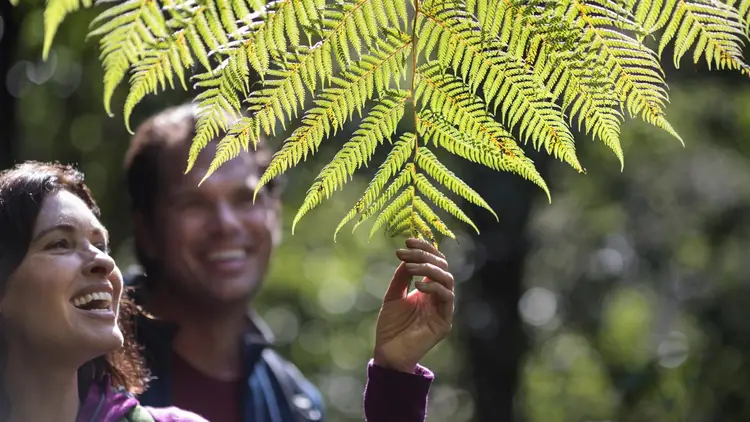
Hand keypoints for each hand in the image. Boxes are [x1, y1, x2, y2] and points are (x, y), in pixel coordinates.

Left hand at [372, 238, 454, 372]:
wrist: (388, 353)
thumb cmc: (390, 326)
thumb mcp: (392, 296)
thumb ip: (401, 277)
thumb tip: (408, 257)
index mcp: (427, 288)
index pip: (433, 261)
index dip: (424, 248)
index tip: (407, 240)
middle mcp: (438, 295)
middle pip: (442, 266)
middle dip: (424, 255)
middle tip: (406, 252)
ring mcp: (443, 308)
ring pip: (447, 279)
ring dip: (428, 269)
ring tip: (409, 268)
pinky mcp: (444, 321)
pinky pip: (446, 298)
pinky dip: (434, 288)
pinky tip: (418, 287)